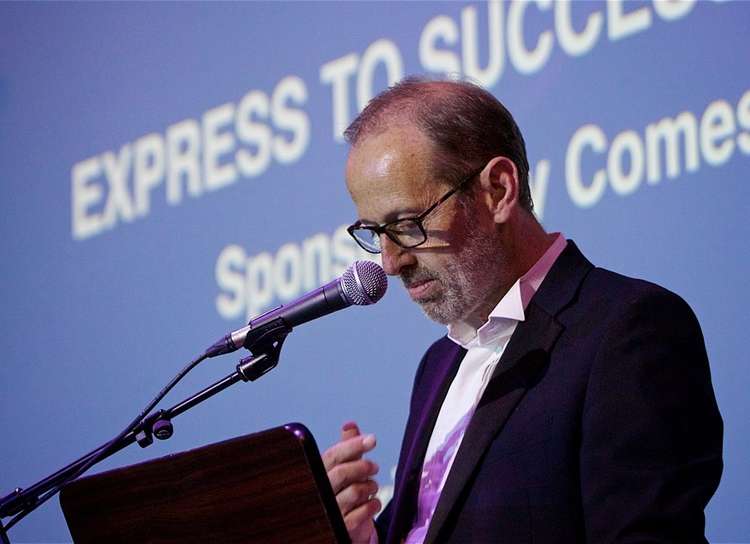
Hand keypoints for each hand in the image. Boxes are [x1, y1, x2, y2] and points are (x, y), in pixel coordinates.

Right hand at [323, 421, 380, 543]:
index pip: (333, 455)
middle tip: (374, 467)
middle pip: (341, 473)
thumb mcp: (343, 467)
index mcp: (318, 472)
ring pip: (354, 492)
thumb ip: (347, 447)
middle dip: (362, 466)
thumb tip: (350, 424)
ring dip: (370, 487)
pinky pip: (361, 513)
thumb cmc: (341, 491)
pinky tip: (374, 502)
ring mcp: (330, 510)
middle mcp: (320, 491)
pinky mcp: (341, 527)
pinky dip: (373, 505)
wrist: (340, 525)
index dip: (353, 445)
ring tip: (372, 487)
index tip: (371, 440)